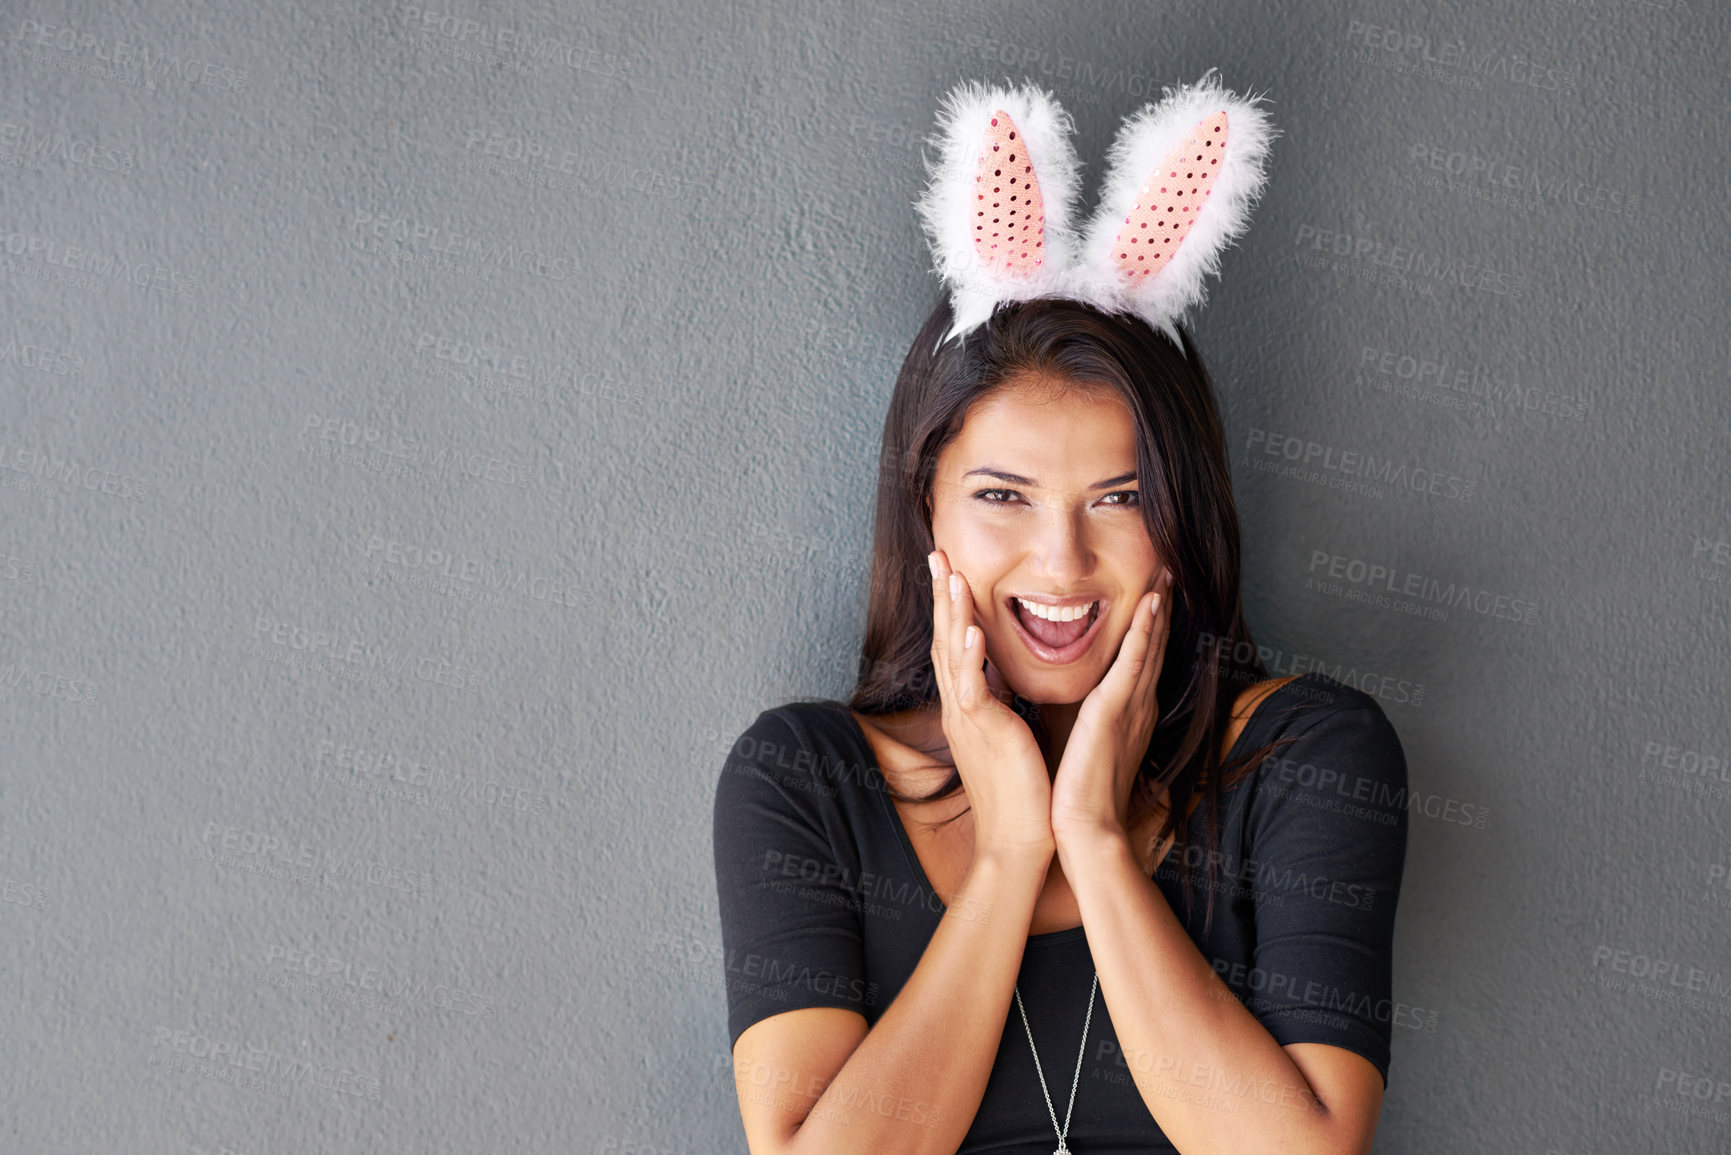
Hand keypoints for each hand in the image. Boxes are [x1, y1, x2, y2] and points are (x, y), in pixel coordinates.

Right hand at [927, 549, 1054, 860]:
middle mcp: (961, 707)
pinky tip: (970, 629)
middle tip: (937, 552)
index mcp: (969, 706)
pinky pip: (971, 690)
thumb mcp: (1007, 733)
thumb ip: (1000, 702)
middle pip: (944, 638)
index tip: (951, 569)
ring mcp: (969, 719)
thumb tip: (1002, 676)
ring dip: (951, 612)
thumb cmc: (1019, 791)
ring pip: (952, 655)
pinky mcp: (985, 733)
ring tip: (950, 574)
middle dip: (942, 593)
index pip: (954, 644)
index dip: (951, 605)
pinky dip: (969, 657)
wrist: (1018, 839)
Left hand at [1050, 568, 1174, 844]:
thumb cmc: (1078, 789)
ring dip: (1156, 608)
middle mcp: (1136, 704)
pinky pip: (1133, 663)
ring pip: (1147, 646)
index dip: (1147, 624)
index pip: (1138, 658)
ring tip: (1164, 573)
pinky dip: (1143, 632)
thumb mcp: (1080, 738)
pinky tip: (1150, 605)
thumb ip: (1081, 712)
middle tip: (1167, 569)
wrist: (1082, 826)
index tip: (1150, 591)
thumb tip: (1071, 693)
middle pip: (1150, 645)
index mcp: (1126, 711)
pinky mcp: (1116, 711)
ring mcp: (1131, 706)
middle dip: (1159, 607)